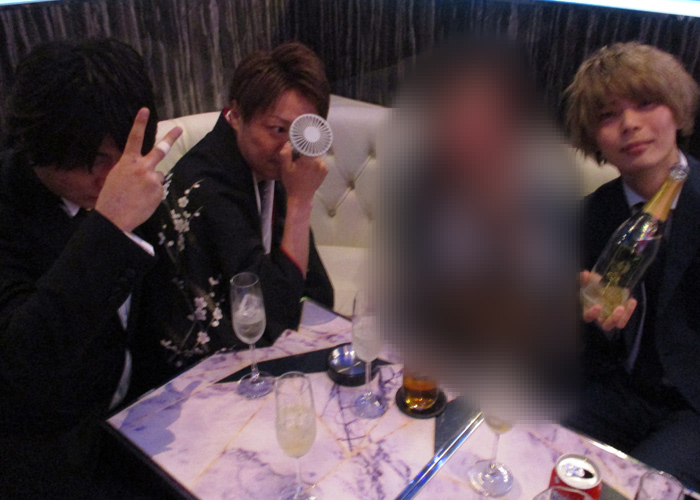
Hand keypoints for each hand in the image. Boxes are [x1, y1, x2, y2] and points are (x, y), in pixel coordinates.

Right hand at [95, 108, 181, 232]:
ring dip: (151, 182)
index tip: (145, 110)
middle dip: (171, 138)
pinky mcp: (159, 191)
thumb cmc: (111, 198)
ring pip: (157, 176)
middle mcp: (142, 167)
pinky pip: (158, 189)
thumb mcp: (115, 176)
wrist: (114, 218)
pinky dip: (152, 194)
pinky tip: (142, 201)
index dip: (140, 123)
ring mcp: (152, 179)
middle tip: (179, 129)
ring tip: (138, 194)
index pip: (134, 138)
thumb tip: (143, 169)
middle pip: (160, 150)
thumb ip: (130, 168)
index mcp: (127, 162)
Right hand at [280, 142, 327, 205]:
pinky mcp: (325, 171)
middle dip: (307, 149)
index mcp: (308, 160)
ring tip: (303, 164)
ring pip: (317, 154)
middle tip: (300, 154)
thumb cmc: (292, 183)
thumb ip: (285, 154)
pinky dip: (315, 162)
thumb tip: (287, 143)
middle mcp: (318, 163)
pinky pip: (320, 161)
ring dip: (311, 156)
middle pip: (313, 148)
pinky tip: (308, 168)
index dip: (307, 138)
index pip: (310, 143)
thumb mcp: (285, 168)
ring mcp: (323, 167)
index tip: (305, 135)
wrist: (301, 197)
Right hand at [580, 270, 636, 330]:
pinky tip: (632, 300)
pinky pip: (624, 317)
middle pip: (606, 325)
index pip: (587, 317)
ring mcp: (610, 317)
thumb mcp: (585, 283)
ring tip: (630, 302)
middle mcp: (599, 317)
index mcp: (587, 311)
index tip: (598, 307)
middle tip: (619, 308)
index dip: (592, 314)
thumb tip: (585, 274)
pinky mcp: (619, 314)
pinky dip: (629, 310)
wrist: (597, 287)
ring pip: (618, 324)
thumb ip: (583, 280)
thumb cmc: (588, 287)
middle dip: (614, 319)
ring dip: (625, 316)